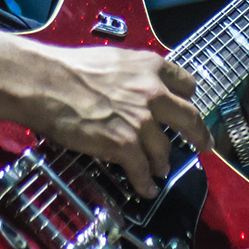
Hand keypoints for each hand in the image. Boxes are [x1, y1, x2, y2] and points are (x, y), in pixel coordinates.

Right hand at [30, 44, 210, 197]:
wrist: (45, 83)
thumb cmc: (68, 68)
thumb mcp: (112, 60)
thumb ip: (133, 75)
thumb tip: (133, 88)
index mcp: (150, 67)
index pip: (186, 83)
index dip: (188, 99)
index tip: (189, 107)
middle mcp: (153, 93)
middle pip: (189, 118)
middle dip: (198, 135)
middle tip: (203, 144)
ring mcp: (141, 121)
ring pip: (164, 149)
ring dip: (162, 162)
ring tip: (160, 170)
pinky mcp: (124, 145)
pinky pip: (142, 170)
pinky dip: (144, 182)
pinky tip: (145, 188)